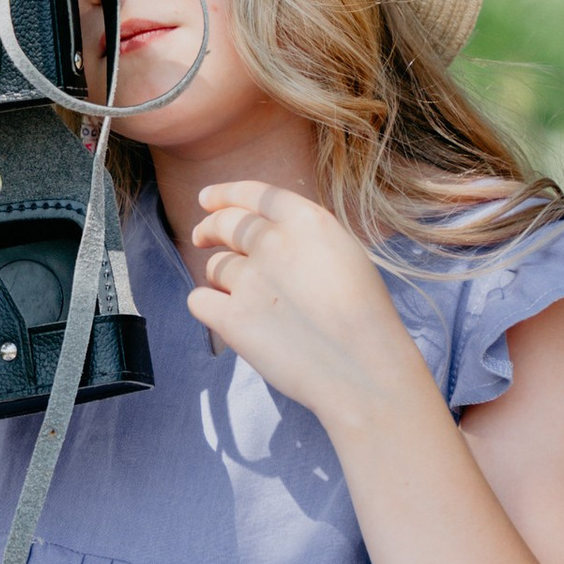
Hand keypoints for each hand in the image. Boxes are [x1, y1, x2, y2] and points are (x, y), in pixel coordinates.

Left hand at [185, 181, 428, 429]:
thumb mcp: (346, 254)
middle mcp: (272, 242)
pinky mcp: (232, 318)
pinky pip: (199, 300)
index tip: (207, 199)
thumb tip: (269, 233)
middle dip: (208, 228)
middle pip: (224, 224)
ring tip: (248, 301)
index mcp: (306, 221)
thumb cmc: (365, 318)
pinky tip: (225, 317)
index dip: (225, 194)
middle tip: (201, 236)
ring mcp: (249, 280)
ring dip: (221, 279)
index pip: (253, 194)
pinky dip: (208, 307)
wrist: (364, 370)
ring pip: (214, 267)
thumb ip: (305, 237)